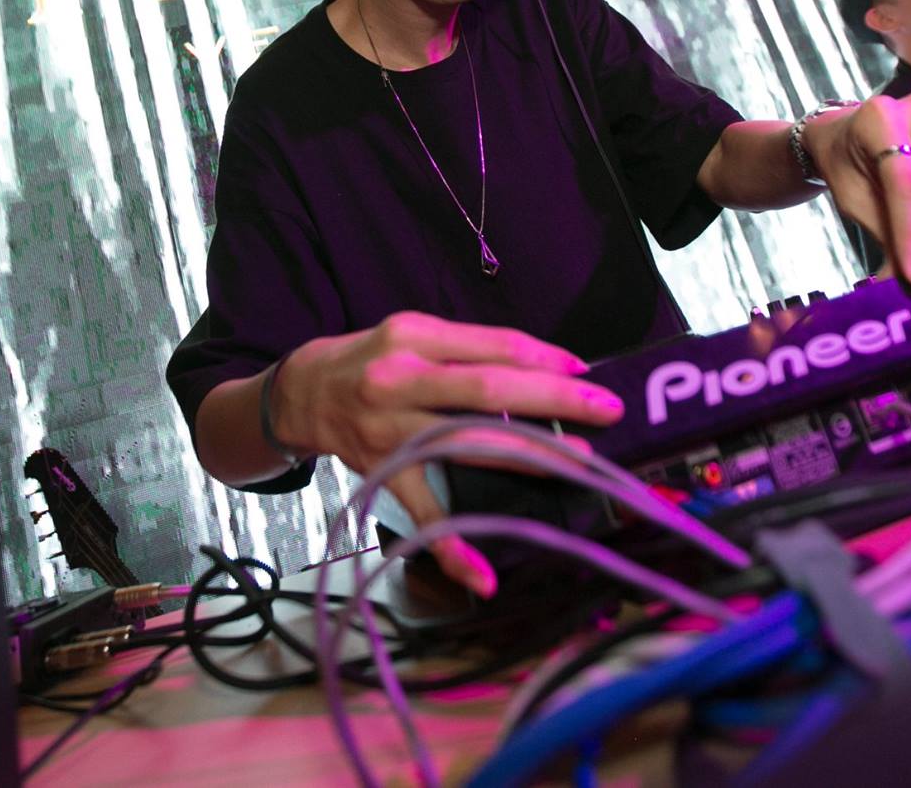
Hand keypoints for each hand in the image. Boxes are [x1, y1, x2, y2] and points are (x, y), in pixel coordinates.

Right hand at [269, 311, 623, 596]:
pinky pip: (423, 516)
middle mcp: (402, 383)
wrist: (304, 393)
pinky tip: (485, 577)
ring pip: (466, 445)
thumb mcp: (416, 333)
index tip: (586, 368)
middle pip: (486, 391)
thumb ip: (472, 347)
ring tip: (579, 462)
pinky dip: (452, 548)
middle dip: (552, 398)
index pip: (490, 347)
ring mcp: (392, 433)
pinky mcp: (386, 476)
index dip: (542, 357)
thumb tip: (546, 365)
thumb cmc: (374, 359)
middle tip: (606, 407)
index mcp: (416, 339)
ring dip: (527, 456)